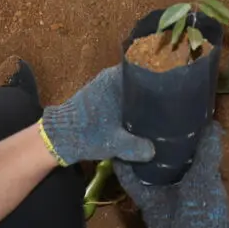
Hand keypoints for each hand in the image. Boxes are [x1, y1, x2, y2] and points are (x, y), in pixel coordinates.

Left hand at [39, 64, 160, 165]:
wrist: (58, 138)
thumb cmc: (87, 133)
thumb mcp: (115, 143)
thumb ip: (137, 146)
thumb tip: (154, 150)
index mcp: (116, 80)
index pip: (145, 77)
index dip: (158, 89)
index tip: (170, 102)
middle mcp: (110, 78)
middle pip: (138, 86)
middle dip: (149, 99)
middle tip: (166, 114)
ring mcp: (103, 88)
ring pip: (129, 94)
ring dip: (138, 106)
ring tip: (155, 119)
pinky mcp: (98, 99)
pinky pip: (120, 100)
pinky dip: (128, 110)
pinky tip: (137, 123)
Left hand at [116, 123, 228, 227]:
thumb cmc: (195, 220)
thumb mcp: (203, 182)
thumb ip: (206, 156)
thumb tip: (211, 128)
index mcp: (148, 197)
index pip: (127, 173)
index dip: (124, 157)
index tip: (123, 139)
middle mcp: (151, 209)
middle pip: (144, 182)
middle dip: (148, 163)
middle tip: (155, 142)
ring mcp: (165, 221)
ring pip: (161, 193)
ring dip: (166, 177)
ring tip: (177, 157)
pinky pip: (175, 203)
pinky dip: (181, 190)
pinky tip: (194, 183)